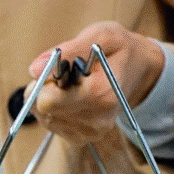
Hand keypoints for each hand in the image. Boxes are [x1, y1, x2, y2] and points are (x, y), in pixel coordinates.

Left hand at [26, 21, 163, 144]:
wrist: (139, 70)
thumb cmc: (118, 49)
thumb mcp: (101, 35)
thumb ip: (69, 50)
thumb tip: (34, 69)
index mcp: (101, 94)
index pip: (48, 100)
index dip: (46, 81)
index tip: (61, 68)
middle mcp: (96, 120)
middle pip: (42, 109)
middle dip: (45, 89)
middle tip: (65, 75)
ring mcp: (89, 132)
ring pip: (43, 116)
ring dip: (49, 98)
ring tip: (72, 85)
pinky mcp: (81, 138)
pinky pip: (50, 123)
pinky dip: (53, 109)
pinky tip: (71, 98)